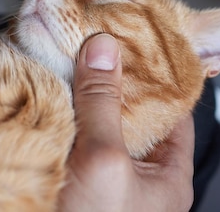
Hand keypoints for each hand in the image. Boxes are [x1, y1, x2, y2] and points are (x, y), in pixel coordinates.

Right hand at [59, 34, 193, 211]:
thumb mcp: (104, 160)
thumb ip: (104, 103)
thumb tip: (103, 49)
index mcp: (166, 175)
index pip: (173, 110)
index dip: (158, 74)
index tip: (138, 42)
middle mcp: (136, 174)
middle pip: (130, 113)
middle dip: (111, 80)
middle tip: (95, 43)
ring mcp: (102, 175)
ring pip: (96, 121)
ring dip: (80, 93)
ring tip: (68, 57)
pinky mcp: (71, 174)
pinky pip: (71, 133)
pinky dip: (61, 110)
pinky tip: (46, 88)